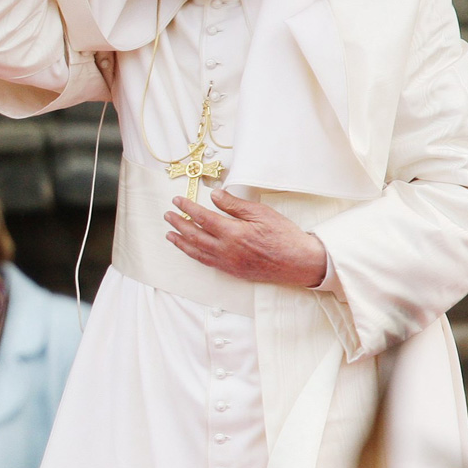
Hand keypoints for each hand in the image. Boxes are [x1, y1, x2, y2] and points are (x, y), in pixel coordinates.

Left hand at [164, 189, 327, 287]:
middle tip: (168, 215)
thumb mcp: (261, 213)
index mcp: (233, 233)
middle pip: (194, 235)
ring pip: (196, 252)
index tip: (177, 201)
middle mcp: (226, 250)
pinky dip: (194, 254)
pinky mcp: (233, 272)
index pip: (202, 218)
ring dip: (181, 242)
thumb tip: (214, 195)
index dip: (187, 208)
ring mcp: (228, 263)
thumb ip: (234, 205)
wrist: (300, 263)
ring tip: (170, 234)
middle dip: (178, 224)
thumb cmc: (284, 236)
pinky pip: (207, 262)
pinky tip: (190, 249)